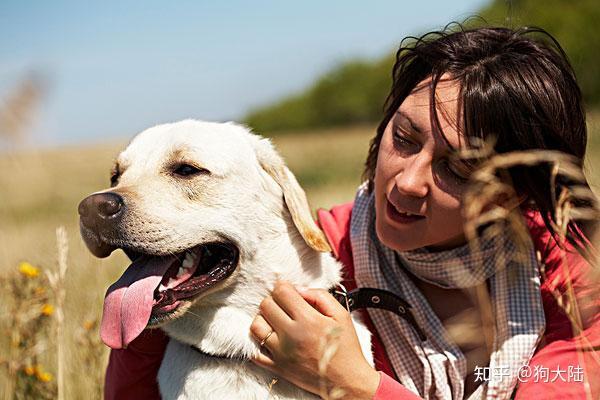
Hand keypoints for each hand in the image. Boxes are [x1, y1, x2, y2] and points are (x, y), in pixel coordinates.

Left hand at [250, 281, 379, 399]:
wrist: (347, 381)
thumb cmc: (346, 348)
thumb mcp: (341, 315)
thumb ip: (320, 296)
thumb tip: (298, 289)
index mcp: (308, 320)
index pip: (281, 292)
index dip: (284, 287)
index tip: (289, 291)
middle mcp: (291, 335)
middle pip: (266, 306)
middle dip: (274, 300)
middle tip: (285, 305)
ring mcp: (281, 353)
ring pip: (256, 326)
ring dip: (264, 319)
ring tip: (276, 321)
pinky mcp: (277, 368)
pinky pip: (255, 352)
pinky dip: (259, 343)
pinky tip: (271, 338)